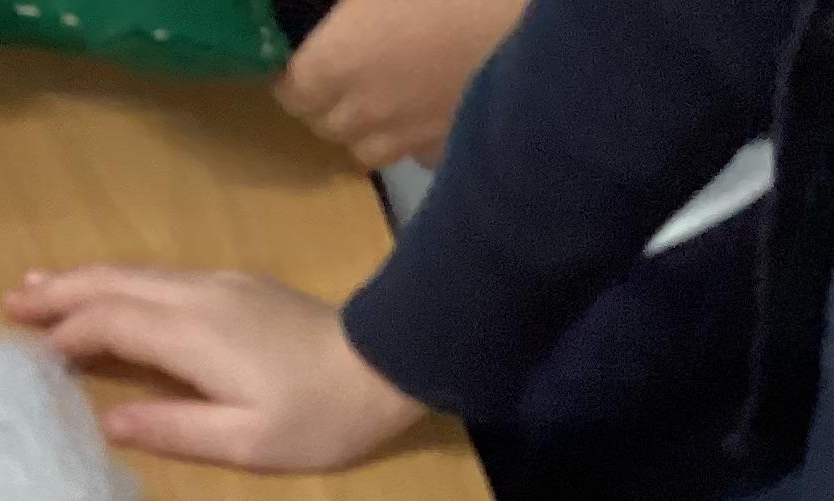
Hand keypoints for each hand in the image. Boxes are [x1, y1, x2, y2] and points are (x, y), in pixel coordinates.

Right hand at [3, 267, 422, 469]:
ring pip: (135, 273)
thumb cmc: (322, 417)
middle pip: (111, 285)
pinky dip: (121, 281)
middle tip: (9, 303)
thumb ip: (176, 430)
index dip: (64, 340)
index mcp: (191, 336)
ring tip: (40, 287)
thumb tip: (110, 422)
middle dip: (58, 293)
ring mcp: (218, 285)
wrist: (386, 363)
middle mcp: (195, 297)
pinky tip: (114, 291)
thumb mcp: (250, 443)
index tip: (28, 359)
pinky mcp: (237, 285)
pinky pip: (160, 275)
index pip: (108, 326)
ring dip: (84, 279)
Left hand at [276, 0, 524, 167]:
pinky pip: (420, 153)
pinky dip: (416, 138)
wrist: (541, 30)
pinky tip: (432, 108)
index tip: (301, 58)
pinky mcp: (458, 145)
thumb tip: (343, 12)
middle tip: (340, 73)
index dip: (293, 77)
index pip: (292, 93)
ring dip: (366, 128)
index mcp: (336, 62)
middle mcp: (368, 112)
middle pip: (326, 127)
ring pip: (369, 152)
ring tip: (380, 98)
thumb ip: (349, 6)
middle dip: (325, 104)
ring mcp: (414, 137)